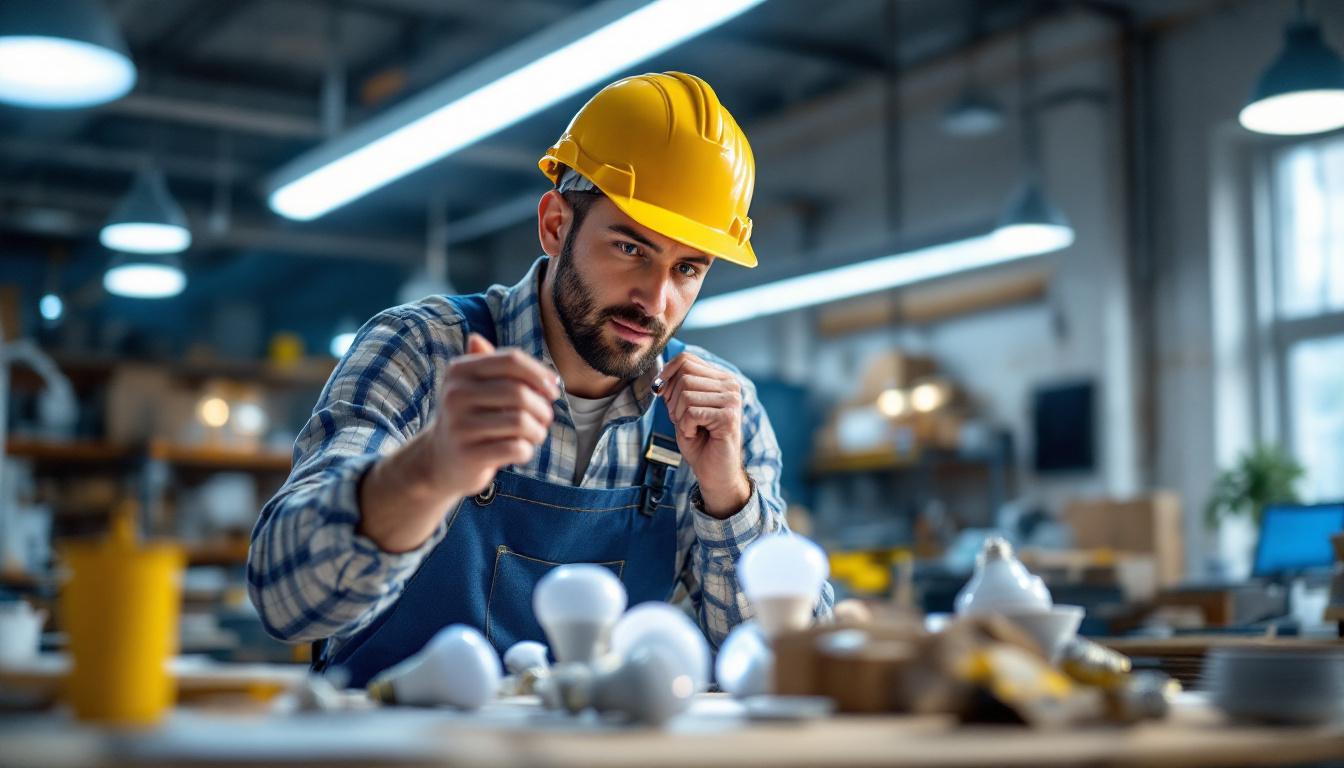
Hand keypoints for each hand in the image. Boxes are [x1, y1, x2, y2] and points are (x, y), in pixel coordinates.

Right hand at [427, 333, 559, 496]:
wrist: (438, 459)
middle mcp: (455, 394)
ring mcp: (459, 426)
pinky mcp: (468, 455)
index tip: (553, 389)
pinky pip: (515, 448)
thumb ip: (499, 365)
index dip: (539, 373)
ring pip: (521, 422)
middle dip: (542, 407)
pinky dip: (527, 450)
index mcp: (459, 370)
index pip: (511, 360)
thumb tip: (528, 363)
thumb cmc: (470, 416)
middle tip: (546, 418)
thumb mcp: (476, 385)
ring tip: (535, 434)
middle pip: (519, 392)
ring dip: (538, 430)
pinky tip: (521, 451)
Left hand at [657, 353, 750, 517]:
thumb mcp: (682, 408)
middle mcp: (731, 385)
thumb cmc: (698, 440)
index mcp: (721, 378)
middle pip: (684, 376)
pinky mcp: (729, 417)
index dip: (667, 375)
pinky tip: (697, 435)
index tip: (664, 395)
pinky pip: (691, 413)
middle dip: (673, 401)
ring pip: (686, 394)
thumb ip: (675, 386)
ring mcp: (732, 400)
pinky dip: (686, 427)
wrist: (715, 472)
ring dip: (680, 416)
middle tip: (683, 420)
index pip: (686, 359)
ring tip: (692, 428)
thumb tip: (659, 375)